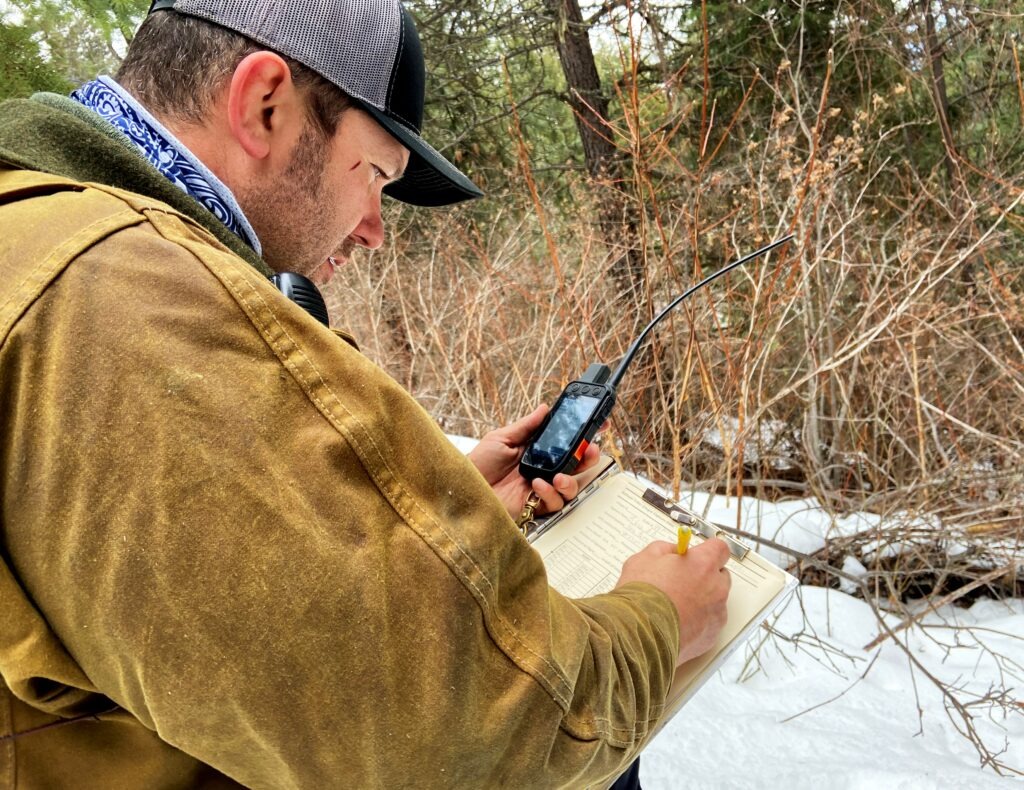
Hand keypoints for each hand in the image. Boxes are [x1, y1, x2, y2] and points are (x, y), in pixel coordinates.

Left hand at [467, 405, 602, 518]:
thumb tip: (545, 408)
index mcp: (537, 452)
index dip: (584, 436)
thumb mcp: (501, 439)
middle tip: (591, 450)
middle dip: (589, 458)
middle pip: (576, 466)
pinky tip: (538, 486)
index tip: (599, 425)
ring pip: (571, 488)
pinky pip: (554, 503)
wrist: (463, 488)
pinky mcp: (535, 507)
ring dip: (571, 480)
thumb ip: (526, 426)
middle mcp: (543, 471)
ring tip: (559, 475)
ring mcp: (540, 490)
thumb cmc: (478, 464)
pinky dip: (550, 494)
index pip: (566, 443)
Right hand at [615, 538, 731, 665]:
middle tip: (682, 580)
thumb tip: (672, 552)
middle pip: (721, 575)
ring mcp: (716, 614)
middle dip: (705, 576)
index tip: (699, 553)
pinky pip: (710, 623)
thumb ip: (665, 549)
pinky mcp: (711, 636)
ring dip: (702, 600)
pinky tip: (678, 621)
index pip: (720, 548)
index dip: (707, 550)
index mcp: (702, 564)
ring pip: (716, 601)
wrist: (637, 634)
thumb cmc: (640, 598)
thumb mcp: (643, 559)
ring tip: (676, 605)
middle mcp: (716, 588)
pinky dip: (699, 622)